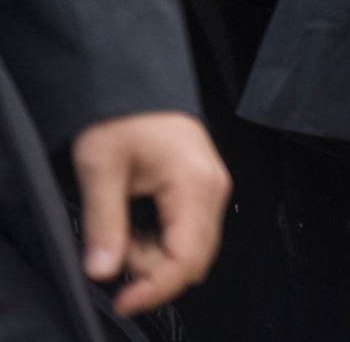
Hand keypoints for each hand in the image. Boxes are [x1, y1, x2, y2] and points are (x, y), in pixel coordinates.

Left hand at [72, 110, 231, 314]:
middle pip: (193, 260)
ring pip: (191, 250)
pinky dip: (159, 241)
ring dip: (153, 255)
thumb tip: (103, 269)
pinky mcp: (203, 190)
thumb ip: (104, 222)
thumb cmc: (126, 116)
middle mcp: (213, 190)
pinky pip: (188, 233)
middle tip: (113, 248)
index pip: (184, 259)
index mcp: (195, 185)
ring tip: (121, 228)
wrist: (138, 85)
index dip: (153, 288)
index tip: (123, 300)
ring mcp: (212, 190)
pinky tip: (135, 222)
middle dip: (150, 269)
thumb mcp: (100, 168)